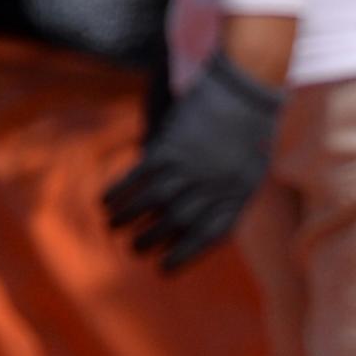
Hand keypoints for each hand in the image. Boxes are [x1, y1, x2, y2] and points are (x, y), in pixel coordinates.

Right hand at [103, 49, 284, 272]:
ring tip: (112, 226)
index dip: (182, 256)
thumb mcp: (249, 170)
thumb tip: (189, 220)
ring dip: (126, 218)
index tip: (163, 269)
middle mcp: (213, 189)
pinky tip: (105, 200)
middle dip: (149, 240)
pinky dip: (119, 190)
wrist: (247, 87)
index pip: (206, 238)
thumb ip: (225, 197)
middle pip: (175, 224)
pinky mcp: (171, 146)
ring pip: (151, 203)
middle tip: (134, 249)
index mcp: (237, 200)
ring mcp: (191, 168)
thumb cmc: (249, 131)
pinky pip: (139, 176)